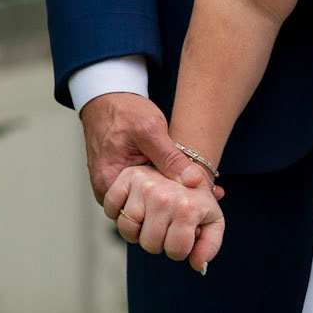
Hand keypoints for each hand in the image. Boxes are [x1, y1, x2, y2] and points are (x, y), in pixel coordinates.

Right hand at [80, 91, 200, 204]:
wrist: (108, 98)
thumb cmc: (124, 112)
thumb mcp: (150, 130)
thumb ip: (170, 157)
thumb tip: (194, 180)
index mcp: (110, 182)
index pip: (140, 214)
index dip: (170, 212)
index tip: (196, 205)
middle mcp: (107, 188)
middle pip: (142, 211)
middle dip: (173, 207)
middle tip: (205, 198)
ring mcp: (113, 185)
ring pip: (144, 202)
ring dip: (169, 197)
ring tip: (198, 190)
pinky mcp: (121, 179)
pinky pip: (142, 191)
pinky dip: (162, 187)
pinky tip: (183, 181)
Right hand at [102, 162, 224, 272]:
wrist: (189, 159)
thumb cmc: (199, 195)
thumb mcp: (213, 217)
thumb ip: (210, 244)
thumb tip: (199, 267)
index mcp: (187, 209)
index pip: (175, 251)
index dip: (178, 251)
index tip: (181, 237)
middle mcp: (163, 198)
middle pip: (149, 244)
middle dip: (157, 242)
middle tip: (165, 226)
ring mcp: (142, 186)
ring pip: (127, 229)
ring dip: (135, 230)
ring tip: (149, 218)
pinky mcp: (126, 176)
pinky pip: (110, 207)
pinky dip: (116, 211)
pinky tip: (131, 207)